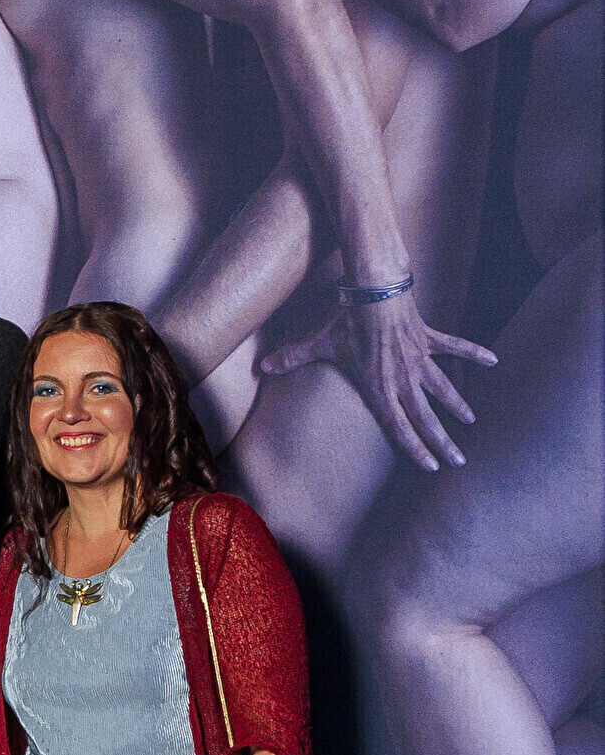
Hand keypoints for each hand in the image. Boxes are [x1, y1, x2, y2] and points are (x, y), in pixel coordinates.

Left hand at [260, 290, 494, 470]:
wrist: (373, 289)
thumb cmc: (344, 320)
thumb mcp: (316, 345)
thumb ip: (290, 359)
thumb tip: (262, 368)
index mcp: (378, 387)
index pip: (397, 426)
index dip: (413, 448)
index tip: (429, 465)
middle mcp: (402, 378)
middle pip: (425, 416)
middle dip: (441, 441)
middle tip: (458, 461)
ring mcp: (418, 358)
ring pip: (442, 387)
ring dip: (456, 405)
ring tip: (470, 422)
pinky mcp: (428, 337)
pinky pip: (454, 347)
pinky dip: (473, 352)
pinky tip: (494, 361)